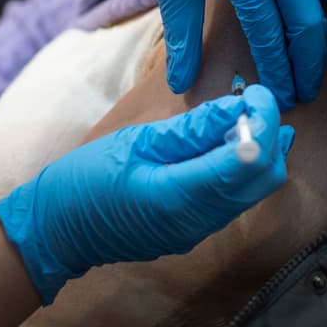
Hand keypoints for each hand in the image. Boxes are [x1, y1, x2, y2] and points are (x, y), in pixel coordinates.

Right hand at [0, 84, 294, 304]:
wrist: (56, 232)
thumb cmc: (84, 181)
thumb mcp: (135, 142)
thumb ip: (190, 129)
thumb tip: (235, 107)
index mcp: (179, 195)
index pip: (248, 160)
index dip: (264, 122)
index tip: (258, 93)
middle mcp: (197, 220)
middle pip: (264, 180)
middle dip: (270, 136)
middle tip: (254, 101)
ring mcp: (197, 231)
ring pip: (254, 191)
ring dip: (260, 151)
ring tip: (241, 116)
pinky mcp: (193, 231)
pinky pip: (234, 199)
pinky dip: (242, 168)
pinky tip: (227, 142)